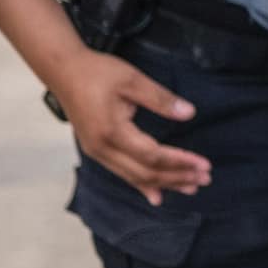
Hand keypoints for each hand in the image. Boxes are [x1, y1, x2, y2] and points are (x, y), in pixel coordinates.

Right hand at [50, 49, 210, 204]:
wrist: (63, 71)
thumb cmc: (98, 72)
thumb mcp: (133, 80)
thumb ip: (161, 99)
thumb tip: (190, 114)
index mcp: (113, 132)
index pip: (153, 155)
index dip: (180, 162)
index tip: (204, 165)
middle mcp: (103, 149)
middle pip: (144, 172)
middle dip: (176, 178)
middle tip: (205, 179)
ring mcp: (97, 152)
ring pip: (134, 176)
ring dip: (163, 184)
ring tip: (190, 187)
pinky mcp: (96, 150)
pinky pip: (122, 173)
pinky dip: (142, 185)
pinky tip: (156, 196)